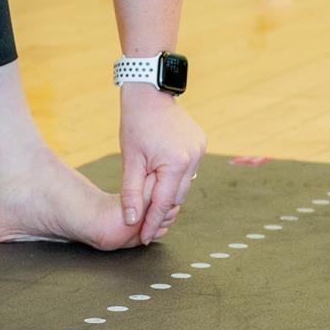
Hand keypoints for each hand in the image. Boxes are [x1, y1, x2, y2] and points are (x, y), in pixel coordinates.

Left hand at [119, 83, 205, 244]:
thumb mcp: (130, 160)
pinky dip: (174, 179)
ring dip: (168, 196)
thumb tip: (130, 220)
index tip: (143, 238)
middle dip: (161, 213)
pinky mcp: (200, 143)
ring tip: (151, 209)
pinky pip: (187, 170)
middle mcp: (193, 158)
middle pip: (176, 197)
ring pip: (183, 185)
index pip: (162, 203)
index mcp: (175, 163)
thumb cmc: (135, 124)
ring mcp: (199, 150)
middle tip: (146, 228)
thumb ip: (131, 192)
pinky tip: (162, 185)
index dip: (152, 223)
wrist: (149, 92)